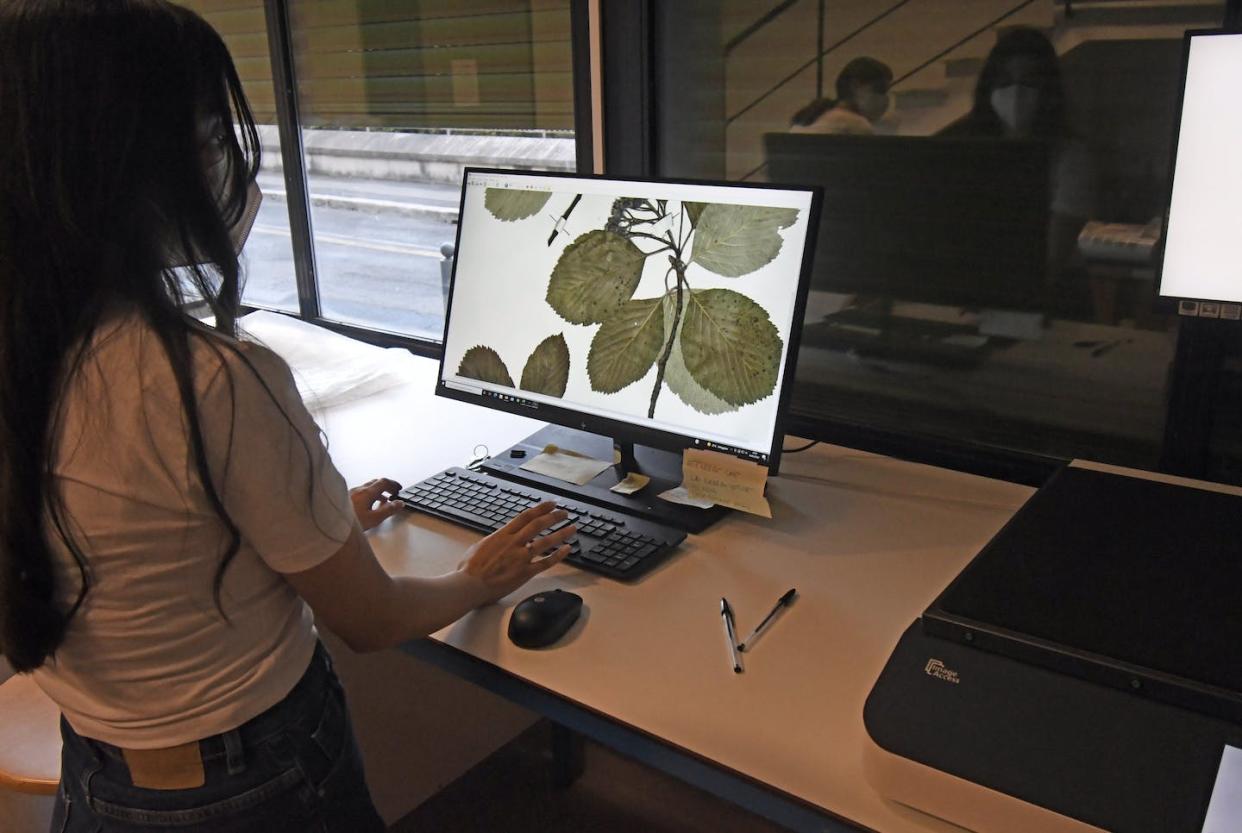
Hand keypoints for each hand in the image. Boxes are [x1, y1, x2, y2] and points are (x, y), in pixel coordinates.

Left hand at [350, 478, 403, 530]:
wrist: (328, 525)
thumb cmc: (350, 522)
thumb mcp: (374, 519)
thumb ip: (388, 510)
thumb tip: (399, 503)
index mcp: (367, 492)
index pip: (384, 482)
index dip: (393, 484)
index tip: (399, 489)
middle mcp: (358, 490)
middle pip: (376, 483)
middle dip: (387, 487)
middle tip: (394, 493)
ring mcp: (351, 493)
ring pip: (368, 487)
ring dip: (378, 491)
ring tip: (384, 501)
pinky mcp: (345, 498)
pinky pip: (361, 493)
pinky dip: (370, 495)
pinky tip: (369, 505)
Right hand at [460, 501, 574, 603]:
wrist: (469, 585)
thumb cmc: (469, 569)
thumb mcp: (481, 546)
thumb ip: (495, 540)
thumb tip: (501, 537)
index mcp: (502, 535)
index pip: (526, 516)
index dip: (541, 508)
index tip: (551, 504)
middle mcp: (514, 543)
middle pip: (539, 525)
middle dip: (554, 517)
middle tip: (564, 513)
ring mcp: (521, 557)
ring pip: (546, 542)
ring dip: (561, 533)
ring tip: (572, 528)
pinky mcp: (525, 573)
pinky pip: (546, 562)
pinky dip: (558, 555)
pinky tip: (567, 550)